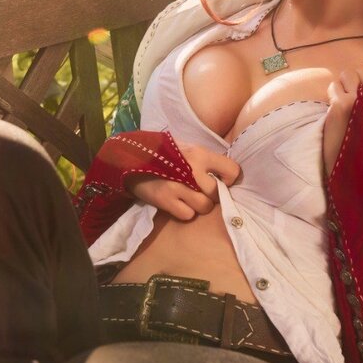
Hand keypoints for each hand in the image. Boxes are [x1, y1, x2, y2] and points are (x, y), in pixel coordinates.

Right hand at [126, 142, 240, 219]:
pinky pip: (188, 214)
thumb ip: (206, 160)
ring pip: (205, 206)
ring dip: (198, 205)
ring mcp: (178, 186)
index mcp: (200, 153)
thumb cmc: (163, 154)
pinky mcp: (166, 200)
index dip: (229, 179)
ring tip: (188, 197)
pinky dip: (184, 211)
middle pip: (217, 193)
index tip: (222, 181)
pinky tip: (177, 202)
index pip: (232, 171)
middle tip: (201, 191)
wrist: (131, 158)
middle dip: (212, 195)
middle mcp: (192, 169)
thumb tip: (227, 175)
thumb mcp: (186, 148)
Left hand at [323, 58, 362, 177]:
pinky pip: (334, 85)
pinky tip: (339, 109)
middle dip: (358, 80)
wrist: (357, 164)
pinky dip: (333, 95)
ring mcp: (361, 98)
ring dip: (344, 85)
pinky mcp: (341, 104)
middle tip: (359, 101)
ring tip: (349, 104)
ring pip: (347, 73)